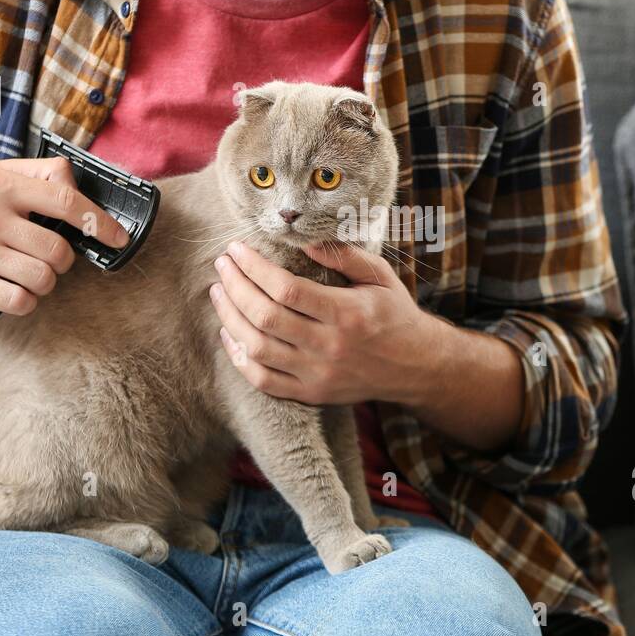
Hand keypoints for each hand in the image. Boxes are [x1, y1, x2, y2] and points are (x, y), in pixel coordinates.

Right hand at [0, 157, 130, 316]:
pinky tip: (17, 290)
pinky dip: (27, 300)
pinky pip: (17, 301)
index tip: (118, 238)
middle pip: (58, 250)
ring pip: (41, 278)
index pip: (66, 202)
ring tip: (34, 274)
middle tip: (52, 258)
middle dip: (64, 260)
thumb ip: (35, 173)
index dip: (99, 223)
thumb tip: (76, 183)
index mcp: (0, 185)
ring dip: (47, 281)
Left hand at [209, 238, 444, 405]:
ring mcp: (318, 375)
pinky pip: (263, 380)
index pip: (286, 288)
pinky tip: (229, 333)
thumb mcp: (380, 276)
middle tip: (222, 265)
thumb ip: (344, 255)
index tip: (237, 249)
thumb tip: (303, 241)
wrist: (415, 367)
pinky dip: (239, 357)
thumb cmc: (395, 313)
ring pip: (257, 348)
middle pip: (265, 316)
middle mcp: (329, 346)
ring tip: (219, 292)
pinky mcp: (311, 394)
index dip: (254, 267)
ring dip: (229, 318)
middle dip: (235, 286)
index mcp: (347, 313)